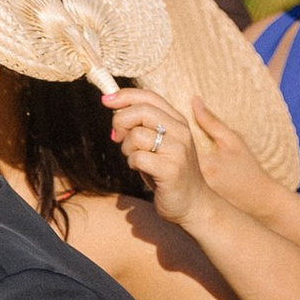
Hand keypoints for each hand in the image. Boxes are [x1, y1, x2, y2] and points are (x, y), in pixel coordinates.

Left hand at [108, 84, 211, 222]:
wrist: (193, 203)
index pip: (149, 97)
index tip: (106, 100)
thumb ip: (143, 125)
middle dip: (120, 122)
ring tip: (134, 158)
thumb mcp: (159, 143)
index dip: (125, 95)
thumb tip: (115, 109)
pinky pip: (138, 158)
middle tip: (117, 137)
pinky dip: (132, 163)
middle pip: (141, 111)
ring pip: (137, 135)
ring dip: (127, 148)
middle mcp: (181, 132)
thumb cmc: (168, 173)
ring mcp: (178, 150)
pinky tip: (140, 169)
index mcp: (178, 121)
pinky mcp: (172, 169)